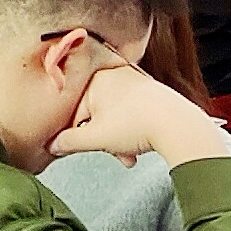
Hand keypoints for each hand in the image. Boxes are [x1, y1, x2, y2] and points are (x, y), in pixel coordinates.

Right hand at [52, 62, 230, 166]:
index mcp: (96, 79)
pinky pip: (129, 113)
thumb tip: (53, 145)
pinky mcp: (148, 92)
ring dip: (117, 140)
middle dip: (102, 140)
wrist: (178, 125)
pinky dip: (130, 131)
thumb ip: (69, 142)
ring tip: (127, 154)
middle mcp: (114, 75)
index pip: (74, 110)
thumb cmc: (138, 125)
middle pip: (95, 114)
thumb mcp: (95, 138)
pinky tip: (136, 147)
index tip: (77, 147)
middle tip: (110, 152)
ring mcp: (133, 82)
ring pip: (113, 116)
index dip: (77, 135)